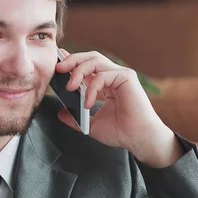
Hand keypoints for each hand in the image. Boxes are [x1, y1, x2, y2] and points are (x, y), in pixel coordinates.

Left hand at [55, 49, 183, 166]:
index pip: (87, 66)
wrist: (139, 139)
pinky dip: (92, 88)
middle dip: (72, 60)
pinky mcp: (127, 78)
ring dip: (79, 71)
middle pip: (90, 57)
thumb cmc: (121, 132)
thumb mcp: (91, 125)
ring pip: (95, 61)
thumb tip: (60, 113)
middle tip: (58, 68)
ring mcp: (121, 75)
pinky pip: (103, 75)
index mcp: (106, 83)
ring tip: (70, 87)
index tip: (58, 64)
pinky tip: (89, 103)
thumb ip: (76, 118)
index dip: (72, 61)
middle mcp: (114, 76)